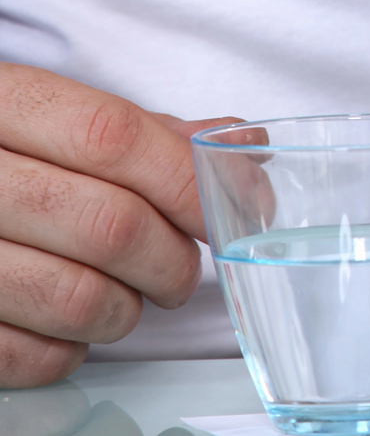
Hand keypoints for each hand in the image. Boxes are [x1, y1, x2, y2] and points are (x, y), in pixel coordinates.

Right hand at [0, 66, 221, 385]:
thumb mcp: (49, 118)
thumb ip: (141, 130)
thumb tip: (238, 143)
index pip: (112, 136)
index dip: (185, 178)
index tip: (229, 208)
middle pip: (108, 224)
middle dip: (170, 259)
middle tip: (180, 270)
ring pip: (75, 298)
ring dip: (125, 310)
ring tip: (128, 299)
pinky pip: (26, 356)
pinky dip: (68, 351)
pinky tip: (69, 327)